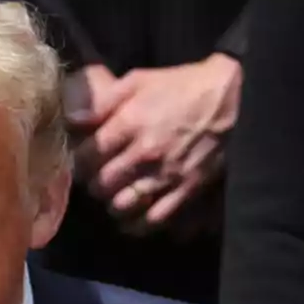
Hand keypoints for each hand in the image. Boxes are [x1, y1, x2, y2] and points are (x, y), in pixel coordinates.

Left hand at [64, 54, 241, 233]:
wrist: (232, 98)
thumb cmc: (180, 87)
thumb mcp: (138, 81)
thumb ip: (102, 101)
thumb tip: (71, 119)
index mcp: (131, 123)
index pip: (86, 156)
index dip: (78, 161)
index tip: (81, 160)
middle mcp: (146, 153)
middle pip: (101, 184)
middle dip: (93, 183)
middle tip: (96, 178)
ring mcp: (167, 174)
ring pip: (122, 205)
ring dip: (113, 203)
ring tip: (114, 194)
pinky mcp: (186, 190)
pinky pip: (153, 219)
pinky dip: (138, 222)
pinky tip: (133, 215)